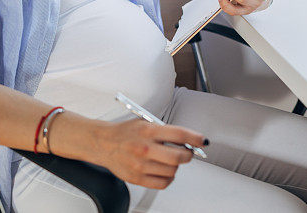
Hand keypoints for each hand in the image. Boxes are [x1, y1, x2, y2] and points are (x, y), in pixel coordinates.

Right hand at [92, 119, 206, 188]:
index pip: (179, 134)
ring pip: (172, 171)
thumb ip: (166, 131)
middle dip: (188, 155)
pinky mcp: (136, 178)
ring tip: (170, 160)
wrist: (103, 143)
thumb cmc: (126, 132)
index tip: (202, 141)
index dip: (195, 138)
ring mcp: (140, 165)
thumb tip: (188, 139)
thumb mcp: (146, 123)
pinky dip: (169, 178)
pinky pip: (162, 183)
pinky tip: (165, 171)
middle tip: (187, 152)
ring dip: (176, 166)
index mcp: (148, 131)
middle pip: (178, 157)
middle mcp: (144, 148)